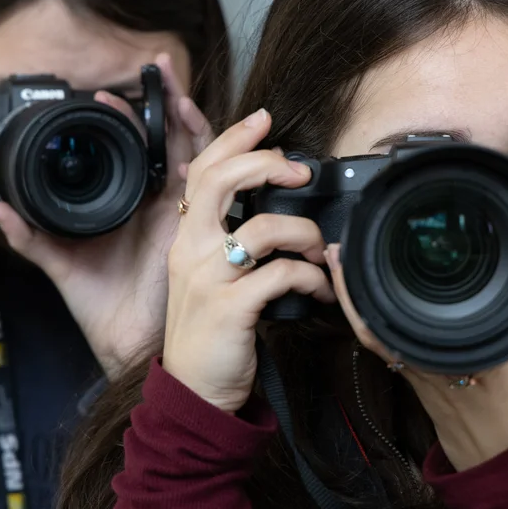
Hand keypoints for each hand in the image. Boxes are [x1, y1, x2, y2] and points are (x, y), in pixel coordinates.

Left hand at [0, 54, 214, 376]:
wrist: (124, 338)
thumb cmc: (99, 302)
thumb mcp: (58, 260)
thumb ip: (30, 235)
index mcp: (128, 203)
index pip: (132, 149)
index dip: (123, 118)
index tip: (100, 93)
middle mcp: (158, 199)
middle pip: (166, 137)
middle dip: (162, 99)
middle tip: (154, 65)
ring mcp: (179, 205)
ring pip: (190, 144)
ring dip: (182, 107)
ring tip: (169, 75)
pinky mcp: (194, 216)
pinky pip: (206, 171)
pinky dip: (201, 139)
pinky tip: (187, 113)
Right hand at [161, 109, 335, 412]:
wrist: (195, 389)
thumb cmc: (211, 330)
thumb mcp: (207, 276)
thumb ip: (226, 238)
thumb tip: (267, 206)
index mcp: (186, 237)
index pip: (202, 171)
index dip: (233, 139)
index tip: (263, 120)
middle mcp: (190, 250)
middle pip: (221, 180)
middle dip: (267, 164)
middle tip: (300, 172)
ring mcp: (208, 278)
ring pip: (264, 228)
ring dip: (306, 236)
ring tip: (321, 252)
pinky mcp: (230, 308)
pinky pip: (281, 275)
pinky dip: (310, 279)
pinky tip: (318, 290)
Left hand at [326, 244, 507, 470]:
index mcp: (471, 355)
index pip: (430, 310)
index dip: (400, 275)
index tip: (385, 242)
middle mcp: (435, 364)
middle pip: (384, 318)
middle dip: (359, 280)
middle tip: (340, 246)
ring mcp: (418, 376)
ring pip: (374, 332)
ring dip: (353, 298)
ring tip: (339, 262)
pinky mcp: (413, 384)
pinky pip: (382, 346)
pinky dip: (365, 319)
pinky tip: (360, 297)